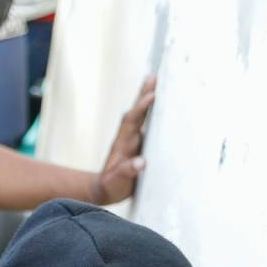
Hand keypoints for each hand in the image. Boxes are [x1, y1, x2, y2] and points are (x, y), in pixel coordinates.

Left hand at [88, 76, 155, 206]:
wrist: (105, 188)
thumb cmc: (112, 186)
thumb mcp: (117, 183)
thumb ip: (126, 172)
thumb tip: (140, 163)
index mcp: (123, 144)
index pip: (131, 122)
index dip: (141, 109)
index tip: (151, 97)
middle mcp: (128, 136)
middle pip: (136, 112)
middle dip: (144, 95)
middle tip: (154, 77)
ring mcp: (134, 137)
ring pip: (142, 114)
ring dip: (147, 96)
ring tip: (155, 78)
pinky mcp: (141, 140)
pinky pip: (148, 121)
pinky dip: (153, 108)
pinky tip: (160, 96)